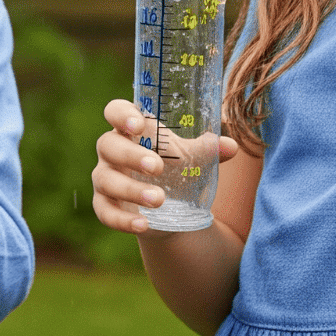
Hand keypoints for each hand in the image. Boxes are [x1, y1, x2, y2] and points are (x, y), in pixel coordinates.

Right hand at [90, 98, 239, 234]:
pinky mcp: (104, 204)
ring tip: (160, 199)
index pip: (115, 111)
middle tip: (157, 167)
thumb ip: (209, 149)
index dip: (121, 114)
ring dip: (131, 189)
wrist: (170, 204)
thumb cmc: (175, 167)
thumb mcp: (193, 156)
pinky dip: (122, 220)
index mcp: (130, 129)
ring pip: (106, 180)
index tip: (138, 125)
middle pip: (108, 144)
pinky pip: (105, 211)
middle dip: (131, 155)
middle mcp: (111, 150)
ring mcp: (105, 177)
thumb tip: (230, 146)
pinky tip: (143, 224)